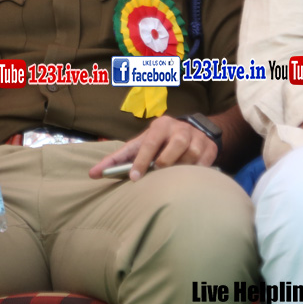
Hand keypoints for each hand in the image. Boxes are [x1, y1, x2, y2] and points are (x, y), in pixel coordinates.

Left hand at [88, 115, 216, 180]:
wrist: (193, 131)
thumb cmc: (159, 142)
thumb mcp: (139, 144)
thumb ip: (117, 159)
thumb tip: (92, 173)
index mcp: (160, 125)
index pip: (149, 143)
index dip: (142, 161)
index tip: (134, 178)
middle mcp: (180, 128)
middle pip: (174, 148)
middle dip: (164, 164)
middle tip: (157, 175)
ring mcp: (197, 138)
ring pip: (190, 157)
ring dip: (180, 169)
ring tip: (172, 176)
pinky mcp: (210, 148)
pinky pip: (204, 164)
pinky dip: (195, 172)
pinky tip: (188, 177)